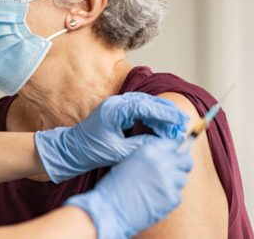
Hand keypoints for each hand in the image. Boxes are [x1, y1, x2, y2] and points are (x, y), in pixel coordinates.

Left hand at [35, 92, 188, 182]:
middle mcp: (116, 103)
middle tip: (182, 123)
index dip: (165, 113)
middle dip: (166, 112)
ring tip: (175, 126)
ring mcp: (116, 105)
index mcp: (114, 110)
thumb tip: (162, 143)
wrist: (71, 150)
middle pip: (148, 102)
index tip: (180, 120)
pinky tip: (160, 127)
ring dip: (160, 114)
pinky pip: (139, 110)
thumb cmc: (90, 151)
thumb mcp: (118, 152)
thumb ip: (141, 145)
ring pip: (145, 105)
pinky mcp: (117, 111)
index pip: (146, 106)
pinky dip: (151, 117)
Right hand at [65, 138, 193, 238]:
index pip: (173, 144)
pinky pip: (178, 195)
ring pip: (182, 179)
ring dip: (174, 183)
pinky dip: (169, 198)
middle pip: (186, 160)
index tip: (173, 157)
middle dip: (182, 165)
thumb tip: (168, 156)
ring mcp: (169, 180)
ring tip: (157, 189)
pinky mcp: (172, 198)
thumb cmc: (115, 186)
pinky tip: (155, 199)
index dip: (173, 151)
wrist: (109, 209)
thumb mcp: (130, 161)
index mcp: (150, 150)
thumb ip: (150, 156)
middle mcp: (162, 162)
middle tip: (174, 172)